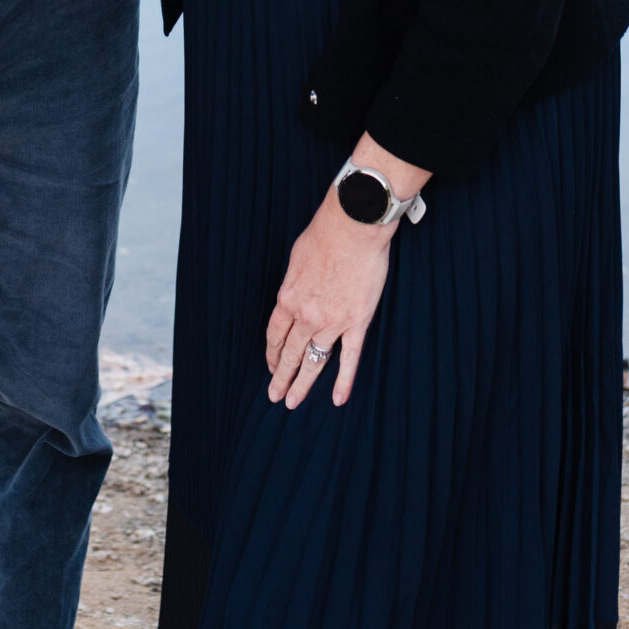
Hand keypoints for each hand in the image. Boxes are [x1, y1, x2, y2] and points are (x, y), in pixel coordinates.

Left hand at [265, 191, 393, 408]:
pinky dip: (343, 381)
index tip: (271, 366)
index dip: (272, 353)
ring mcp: (332, 322)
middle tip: (275, 396)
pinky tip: (337, 399)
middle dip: (281, 377)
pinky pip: (349, 358)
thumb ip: (295, 283)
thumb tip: (295, 295)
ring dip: (302, 384)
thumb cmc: (325, 234)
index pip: (275, 334)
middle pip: (290, 353)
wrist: (354, 226)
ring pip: (314, 361)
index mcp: (288, 298)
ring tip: (293, 402)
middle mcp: (306, 316)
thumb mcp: (297, 258)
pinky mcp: (356, 322)